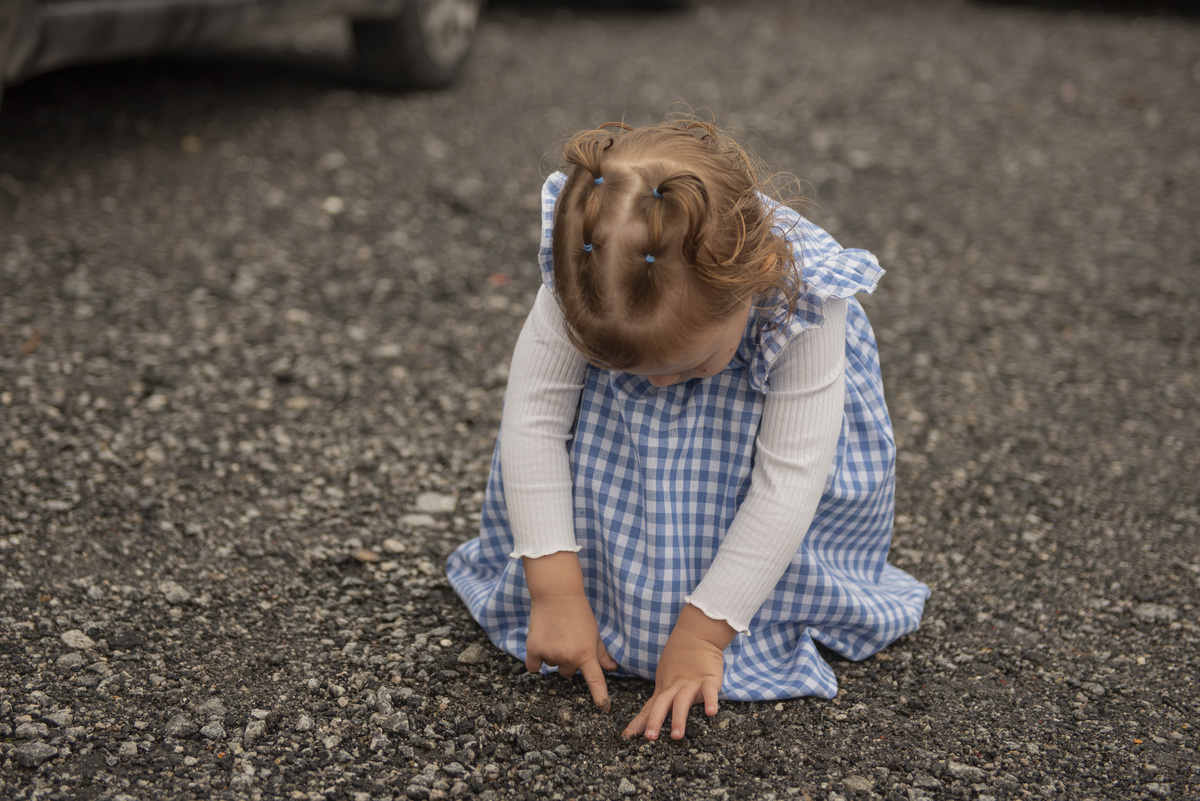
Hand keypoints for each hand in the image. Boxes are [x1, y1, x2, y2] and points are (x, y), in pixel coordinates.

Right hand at [523, 553, 617, 711]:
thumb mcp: (594, 632)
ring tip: (556, 636)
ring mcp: (551, 655)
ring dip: (553, 657)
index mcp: (586, 654)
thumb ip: (602, 653)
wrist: (557, 594)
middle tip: (568, 641)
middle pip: (569, 673)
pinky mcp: (534, 650)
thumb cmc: (579, 612)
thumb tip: (613, 668)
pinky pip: (535, 666)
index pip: (595, 681)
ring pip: (552, 667)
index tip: (604, 709)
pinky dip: (536, 660)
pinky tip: (541, 644)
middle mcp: (569, 657)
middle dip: (569, 662)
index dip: (600, 697)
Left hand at [622, 604, 735, 740]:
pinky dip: (710, 701)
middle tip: (649, 738)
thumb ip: (660, 698)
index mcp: (664, 688)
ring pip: (683, 701)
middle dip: (655, 721)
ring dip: (678, 718)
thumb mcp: (665, 678)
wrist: (696, 633)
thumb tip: (646, 719)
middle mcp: (675, 687)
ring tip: (676, 735)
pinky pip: (710, 691)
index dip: (639, 722)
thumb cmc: (680, 658)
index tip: (627, 738)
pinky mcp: (709, 679)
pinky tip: (711, 713)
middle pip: (662, 704)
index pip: (649, 707)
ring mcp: (692, 684)